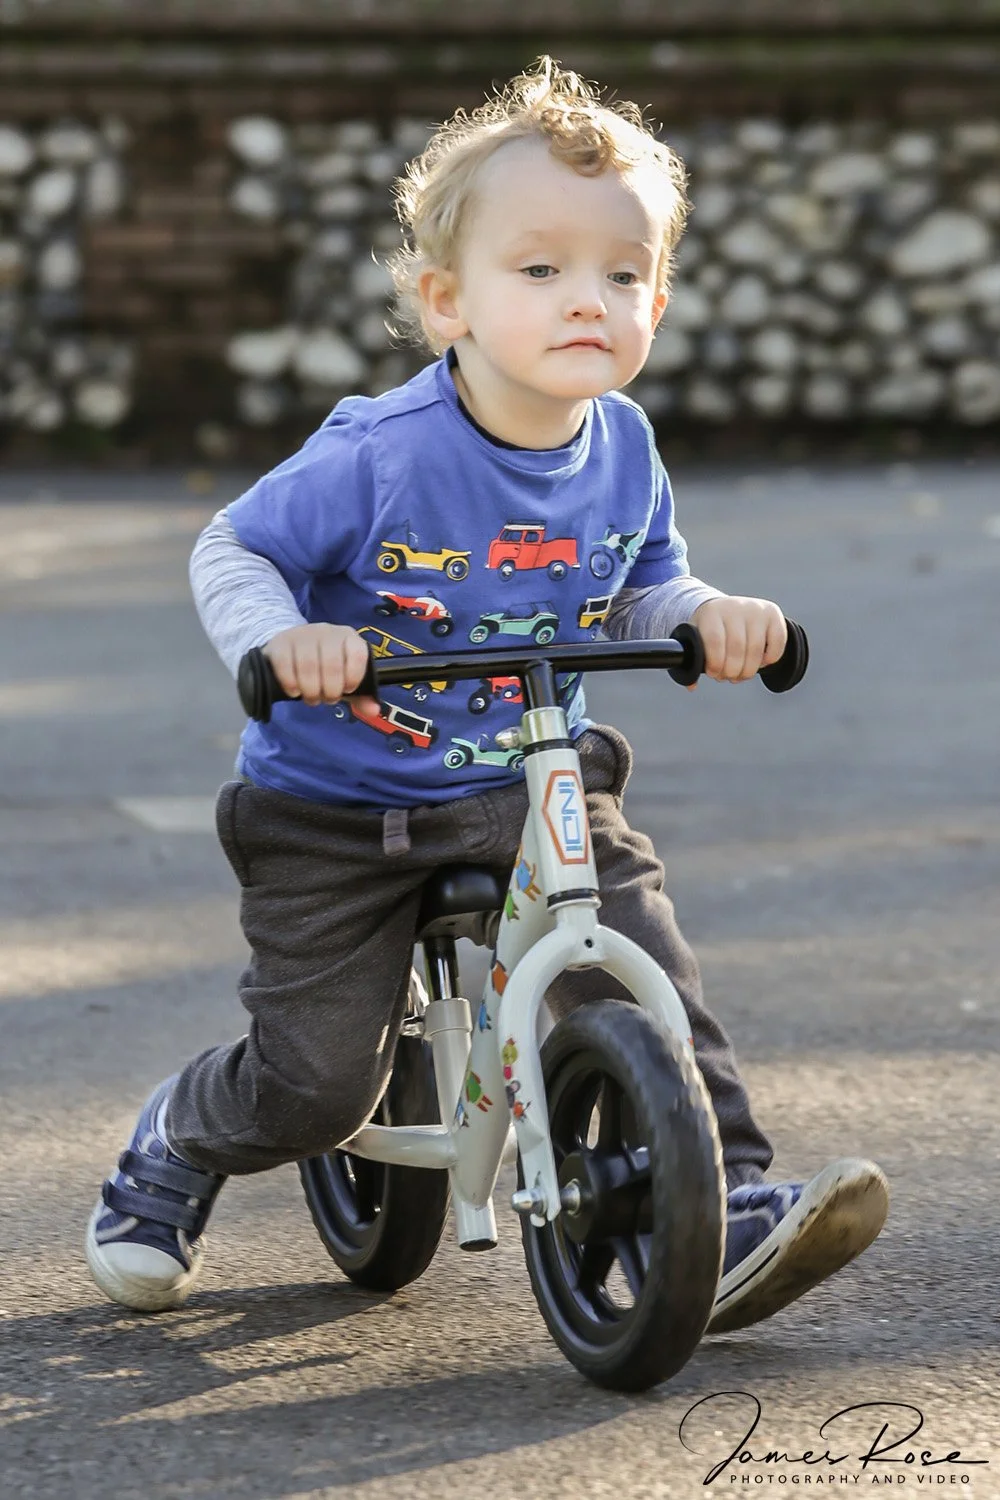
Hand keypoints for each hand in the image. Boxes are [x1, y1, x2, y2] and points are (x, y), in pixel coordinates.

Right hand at [262, 623, 377, 709]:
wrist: (291, 647)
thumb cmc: (323, 665)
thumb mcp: (343, 678)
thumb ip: (361, 696)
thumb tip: (374, 711)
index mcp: (348, 637)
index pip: (357, 654)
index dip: (353, 677)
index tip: (347, 690)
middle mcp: (327, 631)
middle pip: (332, 663)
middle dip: (330, 690)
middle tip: (326, 699)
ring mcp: (302, 634)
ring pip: (308, 664)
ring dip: (311, 690)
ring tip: (311, 698)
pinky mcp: (281, 642)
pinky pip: (285, 663)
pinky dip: (290, 683)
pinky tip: (294, 691)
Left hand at [690, 597, 786, 688]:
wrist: (729, 609)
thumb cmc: (710, 631)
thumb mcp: (696, 639)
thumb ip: (693, 661)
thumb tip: (692, 686)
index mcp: (711, 612)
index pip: (714, 640)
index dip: (715, 663)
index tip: (713, 673)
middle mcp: (734, 607)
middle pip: (736, 648)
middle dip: (731, 671)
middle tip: (727, 677)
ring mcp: (756, 609)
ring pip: (756, 649)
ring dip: (748, 670)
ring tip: (740, 675)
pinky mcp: (773, 613)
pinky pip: (777, 643)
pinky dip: (769, 659)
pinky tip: (759, 663)